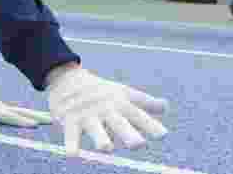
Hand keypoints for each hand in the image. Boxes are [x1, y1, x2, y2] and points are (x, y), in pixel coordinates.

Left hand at [0, 94, 51, 128]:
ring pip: (19, 111)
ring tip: (47, 119)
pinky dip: (26, 115)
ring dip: (33, 115)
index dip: (22, 121)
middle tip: (51, 120)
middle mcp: (0, 108)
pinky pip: (15, 112)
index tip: (34, 125)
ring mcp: (0, 107)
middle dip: (35, 116)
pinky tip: (34, 118)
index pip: (11, 117)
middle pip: (21, 112)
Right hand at [46, 66, 168, 154]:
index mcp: (120, 104)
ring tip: (107, 148)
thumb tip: (166, 107)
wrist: (67, 78)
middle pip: (118, 122)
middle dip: (128, 133)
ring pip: (95, 128)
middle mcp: (106, 109)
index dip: (149, 125)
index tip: (162, 135)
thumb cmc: (100, 91)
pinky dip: (71, 144)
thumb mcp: (122, 94)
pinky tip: (73, 154)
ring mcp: (87, 115)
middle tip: (138, 144)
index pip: (137, 115)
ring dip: (100, 137)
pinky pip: (71, 134)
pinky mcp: (70, 120)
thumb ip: (144, 103)